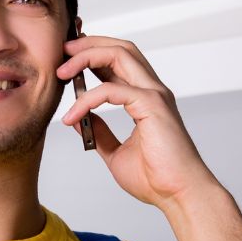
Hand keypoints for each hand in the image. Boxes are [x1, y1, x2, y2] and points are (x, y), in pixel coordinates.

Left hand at [57, 36, 219, 209]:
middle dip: (89, 44)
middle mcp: (152, 90)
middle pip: (121, 48)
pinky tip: (73, 114)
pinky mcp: (152, 105)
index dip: (93, 53)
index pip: (119, 61)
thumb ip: (100, 133)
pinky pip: (111, 90)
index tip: (67, 58)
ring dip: (86, 57)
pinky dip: (87, 98)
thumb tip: (78, 120)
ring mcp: (154, 95)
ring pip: (120, 54)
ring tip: (62, 70)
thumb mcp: (115, 152)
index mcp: (145, 98)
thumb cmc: (156, 178)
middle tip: (62, 50)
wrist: (179, 196)